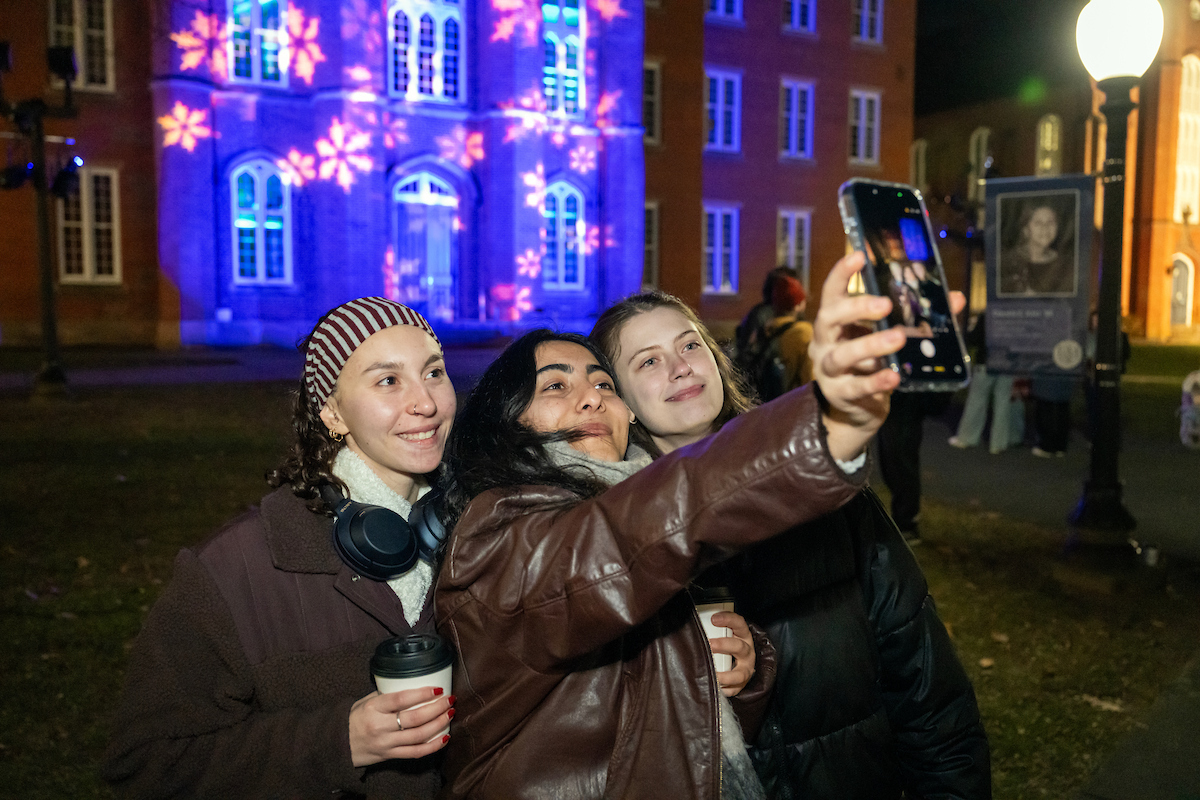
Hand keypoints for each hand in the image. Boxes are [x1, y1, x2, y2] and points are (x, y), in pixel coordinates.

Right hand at [348, 687, 454, 766]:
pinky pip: (415, 753)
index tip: (438, 688)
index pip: (400, 700)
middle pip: (414, 719)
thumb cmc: (356, 718)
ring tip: (450, 714)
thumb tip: (413, 684)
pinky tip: (445, 737)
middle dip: (436, 709)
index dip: (421, 693)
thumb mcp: (366, 701)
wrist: (340, 745)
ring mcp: (386, 743)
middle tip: (449, 700)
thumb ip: (387, 695)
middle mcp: (380, 726)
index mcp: (373, 708)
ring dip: (438, 725)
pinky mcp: (390, 756)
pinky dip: (433, 746)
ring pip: (418, 736)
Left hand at [708, 611, 755, 697]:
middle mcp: (747, 653)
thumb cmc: (728, 647)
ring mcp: (745, 670)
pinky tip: (714, 688)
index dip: (728, 619)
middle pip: (739, 647)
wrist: (742, 665)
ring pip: (740, 674)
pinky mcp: (741, 685)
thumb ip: (713, 629)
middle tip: (709, 645)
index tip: (714, 619)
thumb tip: (691, 626)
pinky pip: (734, 689)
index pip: (739, 624)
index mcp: (743, 636)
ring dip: (725, 676)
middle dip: (724, 645)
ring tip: (712, 674)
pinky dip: (724, 690)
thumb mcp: (726, 634)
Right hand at [810, 251, 904, 460]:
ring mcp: (828, 370)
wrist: (855, 409)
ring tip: (898, 338)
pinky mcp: (840, 394)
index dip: (842, 273)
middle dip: (856, 308)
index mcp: (835, 321)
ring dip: (870, 345)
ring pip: (842, 355)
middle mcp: (825, 341)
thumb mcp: (889, 336)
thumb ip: (917, 317)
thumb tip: (954, 299)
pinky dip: (876, 381)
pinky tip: (894, 376)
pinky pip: (857, 387)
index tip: (860, 256)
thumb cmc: (871, 363)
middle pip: (829, 318)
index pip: (832, 291)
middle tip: (885, 304)